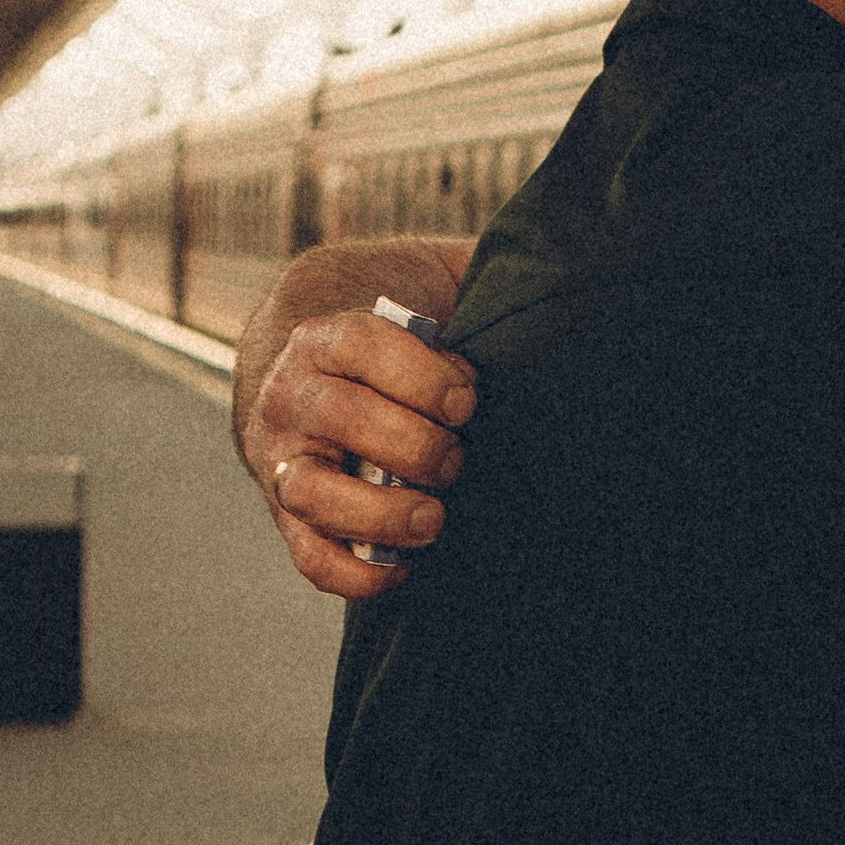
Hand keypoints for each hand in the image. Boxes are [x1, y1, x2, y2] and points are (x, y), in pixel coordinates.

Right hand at [249, 308, 473, 603]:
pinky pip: (310, 556)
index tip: (469, 401)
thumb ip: (474, 280)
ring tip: (434, 519)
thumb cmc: (396, 340)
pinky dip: (356, 575)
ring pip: (311, 490)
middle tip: (458, 460)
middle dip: (413, 445)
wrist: (311, 374)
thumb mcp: (425, 290)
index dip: (421, 375)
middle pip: (340, 417)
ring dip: (378, 512)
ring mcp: (284, 458)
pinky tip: (406, 571)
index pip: (360, 345)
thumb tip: (560, 269)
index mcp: (325, 337)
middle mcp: (291, 394)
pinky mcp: (291, 516)